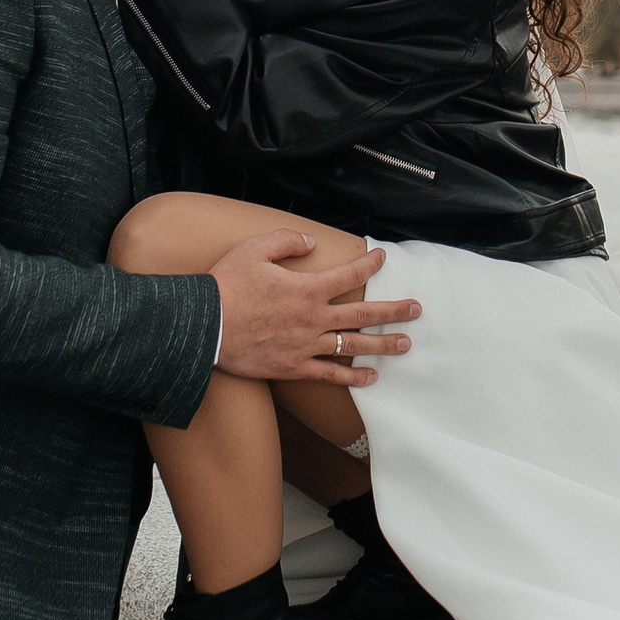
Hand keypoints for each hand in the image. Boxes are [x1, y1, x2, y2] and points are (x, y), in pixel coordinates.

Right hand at [210, 232, 417, 385]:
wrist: (202, 326)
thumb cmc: (225, 285)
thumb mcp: (254, 249)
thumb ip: (286, 241)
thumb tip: (312, 241)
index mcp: (307, 288)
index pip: (350, 275)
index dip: (370, 265)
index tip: (383, 259)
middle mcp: (313, 318)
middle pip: (364, 315)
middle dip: (394, 311)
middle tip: (417, 310)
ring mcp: (306, 345)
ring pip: (353, 345)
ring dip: (383, 344)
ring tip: (406, 344)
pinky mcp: (293, 367)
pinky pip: (330, 375)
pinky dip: (353, 378)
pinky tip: (372, 377)